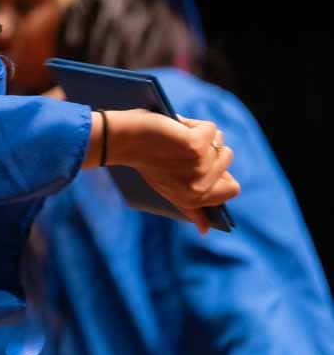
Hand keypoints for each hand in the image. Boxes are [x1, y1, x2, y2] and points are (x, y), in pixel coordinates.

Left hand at [108, 110, 239, 234]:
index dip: (221, 171)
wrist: (121, 140)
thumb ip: (190, 209)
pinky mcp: (196, 146)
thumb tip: (205, 230)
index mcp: (194, 200)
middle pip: (227, 159)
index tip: (203, 161)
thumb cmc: (144, 160)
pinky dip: (194, 123)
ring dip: (200, 134)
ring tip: (176, 137)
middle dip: (209, 147)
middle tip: (182, 147)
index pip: (231, 189)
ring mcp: (200, 167)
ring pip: (219, 142)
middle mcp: (199, 187)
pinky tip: (176, 127)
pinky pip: (211, 129)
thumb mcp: (169, 190)